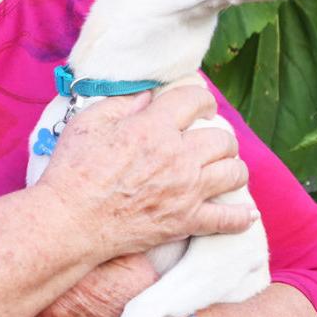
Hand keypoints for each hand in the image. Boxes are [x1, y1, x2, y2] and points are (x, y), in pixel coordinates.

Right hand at [32, 84, 254, 260]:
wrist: (70, 222)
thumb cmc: (73, 170)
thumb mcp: (89, 122)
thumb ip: (123, 103)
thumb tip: (149, 95)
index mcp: (154, 127)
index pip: (195, 100)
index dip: (201, 99)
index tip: (200, 107)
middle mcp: (178, 157)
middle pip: (223, 138)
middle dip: (218, 136)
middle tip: (208, 141)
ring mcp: (186, 191)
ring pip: (234, 173)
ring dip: (232, 168)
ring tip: (222, 169)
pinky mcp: (185, 221)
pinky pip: (227, 220)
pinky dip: (240, 217)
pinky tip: (246, 214)